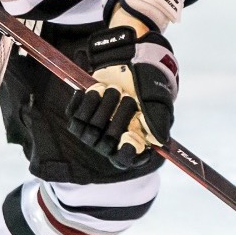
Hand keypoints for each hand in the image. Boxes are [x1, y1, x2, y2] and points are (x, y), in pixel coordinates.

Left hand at [65, 28, 174, 170]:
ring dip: (104, 103)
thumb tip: (160, 139)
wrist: (128, 76)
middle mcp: (108, 145)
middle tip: (128, 97)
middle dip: (119, 115)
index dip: (126, 151)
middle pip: (106, 140)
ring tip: (115, 89)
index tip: (131, 135)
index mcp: (129, 147)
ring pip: (90, 126)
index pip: (124, 159)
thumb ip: (159, 124)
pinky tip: (96, 89)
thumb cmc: (146, 97)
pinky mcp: (77, 119)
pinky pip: (75, 114)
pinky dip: (86, 99)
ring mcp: (90, 134)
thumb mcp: (159, 108)